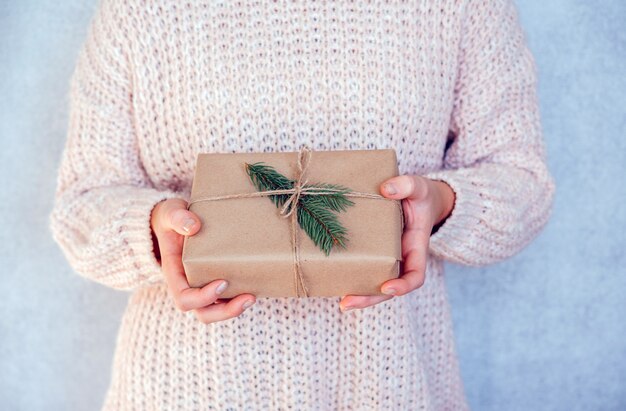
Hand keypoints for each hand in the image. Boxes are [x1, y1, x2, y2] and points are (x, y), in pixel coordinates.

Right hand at [150, 198, 255, 322]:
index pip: (184, 298)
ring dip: (234, 309)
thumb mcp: (171, 212)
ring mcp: (202, 286)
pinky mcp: (216, 280)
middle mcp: (187, 285)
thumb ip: (177, 217)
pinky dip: (239, 297)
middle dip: (225, 311)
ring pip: (216, 310)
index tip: (222, 282)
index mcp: (174, 273)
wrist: (177, 219)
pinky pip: (226, 298)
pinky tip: (256, 287)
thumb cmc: (172, 217)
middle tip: (248, 298)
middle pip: (203, 312)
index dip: (202, 297)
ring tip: (254, 297)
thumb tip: (193, 227)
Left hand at [339, 175, 454, 311]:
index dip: (403, 285)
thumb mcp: (419, 186)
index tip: (388, 287)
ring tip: (341, 302)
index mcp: (416, 247)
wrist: (416, 199)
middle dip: (370, 298)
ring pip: (374, 283)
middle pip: (388, 288)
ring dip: (358, 295)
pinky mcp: (371, 253)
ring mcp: (385, 259)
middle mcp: (401, 259)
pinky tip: (334, 281)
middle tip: (347, 303)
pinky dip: (351, 277)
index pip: (416, 276)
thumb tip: (386, 189)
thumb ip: (407, 185)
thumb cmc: (420, 195)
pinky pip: (363, 268)